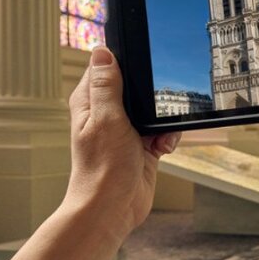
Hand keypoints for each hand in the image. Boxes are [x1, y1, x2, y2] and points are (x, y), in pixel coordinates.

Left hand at [64, 47, 179, 239]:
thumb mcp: (107, 119)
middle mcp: (107, 113)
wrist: (114, 207)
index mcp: (91, 102)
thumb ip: (107, 86)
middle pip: (137, 88)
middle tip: (155, 109)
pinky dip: (168, 138)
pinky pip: (163, 131)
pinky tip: (163, 149)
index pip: (107, 68)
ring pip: (154, 110)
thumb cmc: (103, 168)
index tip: (145, 70)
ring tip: (158, 136)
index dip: (126, 65)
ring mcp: (126, 130)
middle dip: (153, 97)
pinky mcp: (143, 146)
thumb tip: (102, 52)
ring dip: (163, 121)